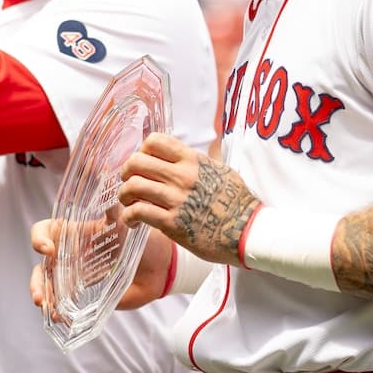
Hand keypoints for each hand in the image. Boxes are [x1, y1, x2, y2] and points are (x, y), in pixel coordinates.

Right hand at [29, 219, 176, 313]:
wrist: (159, 266)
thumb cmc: (141, 238)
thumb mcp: (126, 221)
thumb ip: (114, 208)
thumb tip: (110, 180)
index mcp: (75, 232)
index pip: (46, 230)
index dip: (39, 238)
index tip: (48, 249)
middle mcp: (71, 253)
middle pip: (43, 264)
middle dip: (37, 280)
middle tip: (40, 295)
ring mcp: (76, 274)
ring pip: (49, 284)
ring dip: (43, 296)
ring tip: (45, 308)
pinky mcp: (86, 292)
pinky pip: (65, 301)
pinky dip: (58, 310)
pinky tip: (59, 318)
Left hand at [119, 132, 259, 266]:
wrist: (247, 230)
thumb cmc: (238, 201)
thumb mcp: (221, 170)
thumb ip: (199, 162)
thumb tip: (185, 156)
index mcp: (192, 160)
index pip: (155, 141)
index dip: (142, 151)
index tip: (143, 163)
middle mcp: (181, 176)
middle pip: (136, 162)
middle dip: (126, 172)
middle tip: (128, 182)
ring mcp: (175, 199)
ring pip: (133, 186)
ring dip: (124, 196)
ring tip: (128, 204)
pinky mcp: (171, 223)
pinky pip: (138, 212)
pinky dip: (129, 217)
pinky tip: (133, 222)